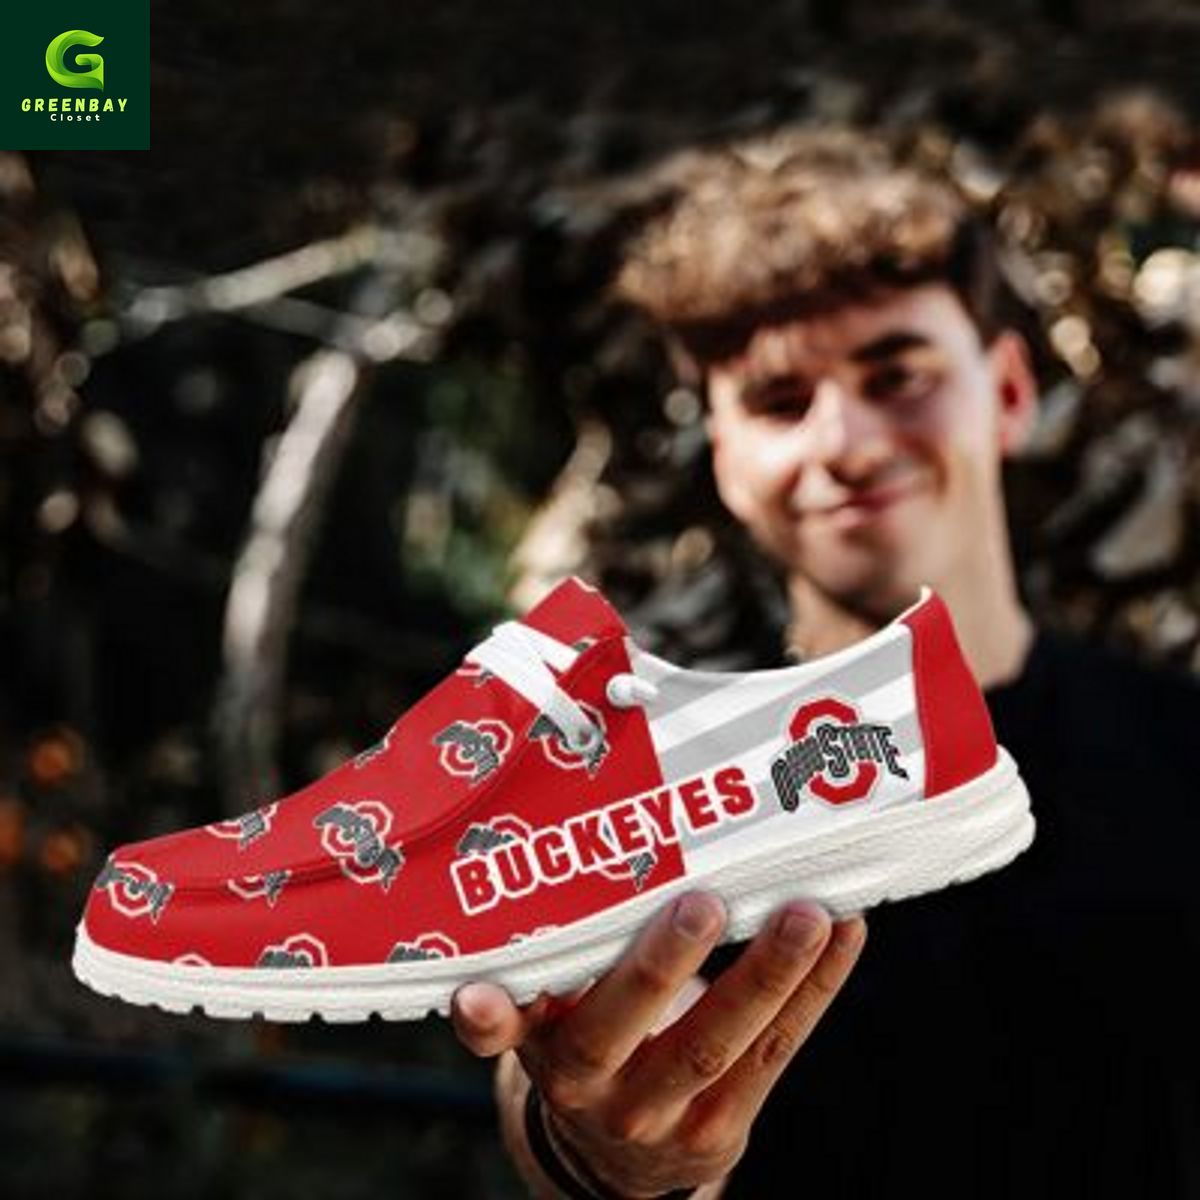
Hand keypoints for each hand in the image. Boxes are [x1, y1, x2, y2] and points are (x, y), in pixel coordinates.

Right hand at [451, 891, 867, 1197]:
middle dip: (663, 966)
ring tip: (808, 913)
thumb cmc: (586, 1046)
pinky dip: (815, 991)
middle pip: (625, 1027)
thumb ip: (543, 973)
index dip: (491, 1018)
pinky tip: (845, 934)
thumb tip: (547, 888)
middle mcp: (592, 1087)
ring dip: (769, 975)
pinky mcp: (723, 1128)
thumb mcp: (546, 1019)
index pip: (509, 1030)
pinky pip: (775, 1054)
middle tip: (702, 903)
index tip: (476, 995)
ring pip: (718, 1044)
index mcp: (542, 1046)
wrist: (617, 1161)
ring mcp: (662, 1115)